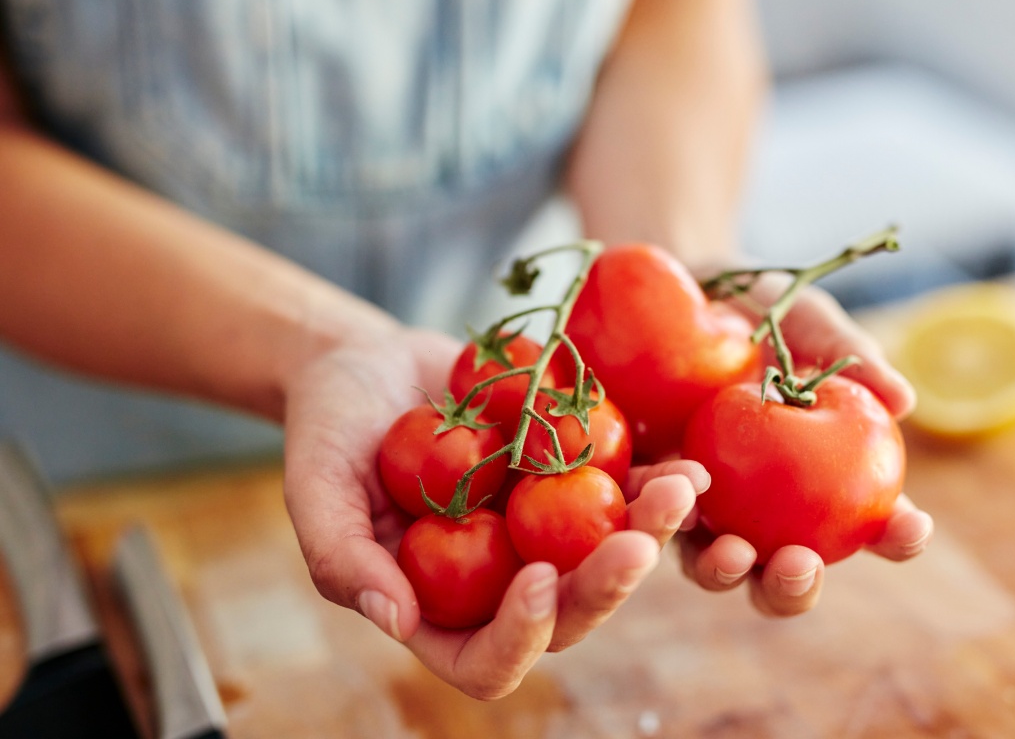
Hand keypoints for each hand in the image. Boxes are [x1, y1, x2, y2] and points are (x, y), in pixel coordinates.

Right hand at [280, 318, 704, 698]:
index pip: (487, 661)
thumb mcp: (316, 490)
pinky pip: (622, 492)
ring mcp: (542, 535)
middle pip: (568, 614)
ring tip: (681, 490)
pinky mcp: (570, 482)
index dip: (518, 636)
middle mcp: (500, 583)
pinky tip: (685, 460)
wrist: (367, 364)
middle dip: (607, 586)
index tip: (537, 579)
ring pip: (609, 557)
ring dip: (651, 532)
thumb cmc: (328, 431)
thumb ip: (343, 559)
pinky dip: (655, 480)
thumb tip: (397, 621)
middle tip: (637, 544)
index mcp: (440, 610)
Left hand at [677, 285, 933, 616]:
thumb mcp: (803, 319)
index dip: (896, 536)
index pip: (870, 524)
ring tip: (731, 552)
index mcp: (820, 478)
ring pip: (714, 567)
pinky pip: (651, 517)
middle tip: (799, 564)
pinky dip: (663, 517)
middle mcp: (762, 510)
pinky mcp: (644, 490)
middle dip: (794, 587)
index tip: (910, 527)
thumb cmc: (757, 307)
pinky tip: (675, 498)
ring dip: (726, 572)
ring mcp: (701, 507)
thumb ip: (850, 355)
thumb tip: (904, 401)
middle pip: (784, 574)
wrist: (675, 284)